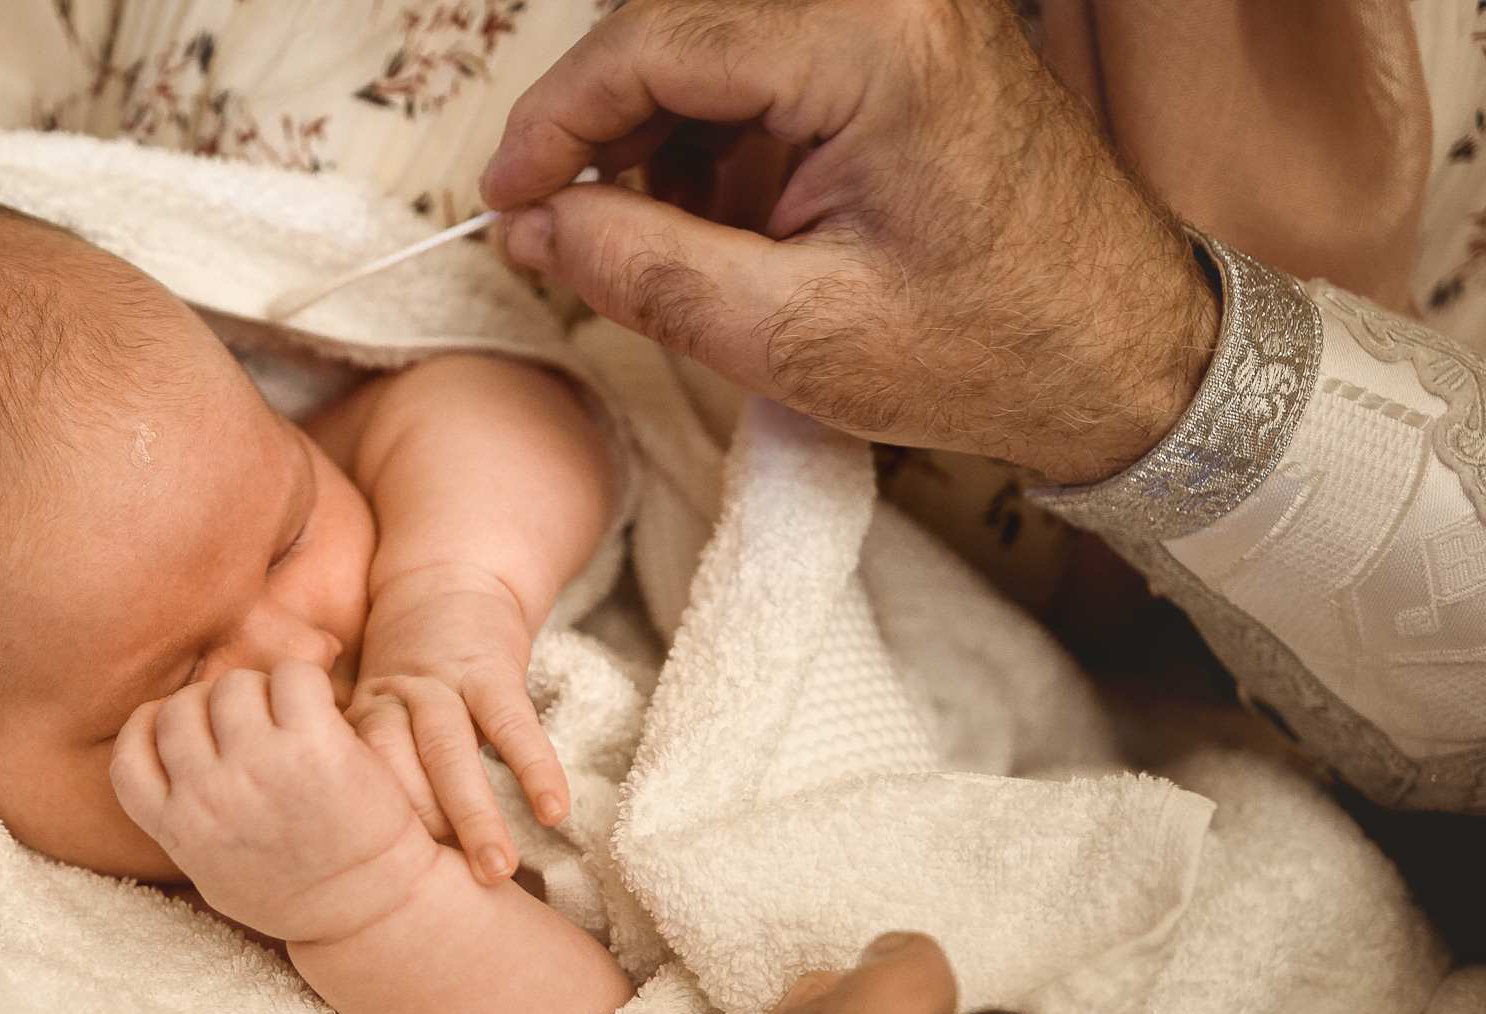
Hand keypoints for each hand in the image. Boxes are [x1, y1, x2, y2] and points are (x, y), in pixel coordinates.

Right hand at [109, 660, 436, 944]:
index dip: (152, 729)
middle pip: (181, 708)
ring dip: (260, 692)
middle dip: (213, 707)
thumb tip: (171, 762)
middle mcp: (210, 795)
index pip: (129, 755)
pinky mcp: (314, 746)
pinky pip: (292, 676)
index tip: (183, 729)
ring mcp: (260, 767)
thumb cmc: (295, 891)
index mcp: (180, 829)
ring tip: (289, 719)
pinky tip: (320, 708)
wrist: (371, 909)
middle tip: (253, 723)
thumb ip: (185, 820)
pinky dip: (304, 680)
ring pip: (233, 685)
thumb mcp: (215, 871)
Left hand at [350, 566, 570, 885]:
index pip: (355, 792)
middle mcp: (392, 703)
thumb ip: (364, 776)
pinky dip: (535, 765)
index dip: (371, 844)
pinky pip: (514, 721)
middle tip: (432, 902)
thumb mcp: (368, 715)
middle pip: (397, 776)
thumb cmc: (410, 674)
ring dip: (475, 815)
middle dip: (416, 841)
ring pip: (451, 753)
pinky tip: (555, 808)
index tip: (380, 902)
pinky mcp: (491, 668)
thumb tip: (350, 870)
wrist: (447, 581)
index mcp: (358, 723)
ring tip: (499, 872)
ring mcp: (441, 683)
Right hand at [481, 0, 1218, 484]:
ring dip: (658, 135)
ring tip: (653, 241)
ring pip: (713, 42)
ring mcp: (903, 12)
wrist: (1130, 357)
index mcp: (869, 43)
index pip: (653, 41)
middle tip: (560, 226)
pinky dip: (717, 135)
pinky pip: (768, 64)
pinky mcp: (906, 43)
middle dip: (602, 128)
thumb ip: (645, 269)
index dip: (554, 122)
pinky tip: (716, 219)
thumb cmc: (991, 351)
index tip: (504, 199)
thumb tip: (535, 226)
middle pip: (676, 25)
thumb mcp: (793, 336)